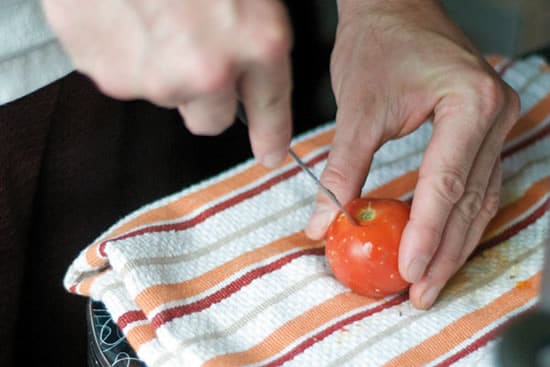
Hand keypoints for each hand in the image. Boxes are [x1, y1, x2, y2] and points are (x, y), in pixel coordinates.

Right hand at [41, 0, 292, 166]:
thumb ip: (254, 29)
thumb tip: (255, 61)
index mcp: (257, 41)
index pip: (270, 111)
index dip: (271, 135)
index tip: (270, 152)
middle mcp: (209, 72)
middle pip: (210, 121)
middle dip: (208, 96)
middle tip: (196, 53)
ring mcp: (153, 79)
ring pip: (166, 95)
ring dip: (164, 67)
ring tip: (154, 14)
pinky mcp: (106, 73)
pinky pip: (124, 77)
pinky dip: (126, 54)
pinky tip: (125, 14)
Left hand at [305, 0, 519, 308]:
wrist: (393, 10)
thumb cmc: (377, 46)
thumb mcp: (356, 111)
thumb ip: (343, 169)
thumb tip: (322, 221)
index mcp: (468, 104)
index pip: (446, 184)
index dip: (426, 234)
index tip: (409, 272)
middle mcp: (494, 114)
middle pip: (470, 201)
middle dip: (444, 252)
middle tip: (422, 293)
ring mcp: (496, 124)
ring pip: (480, 200)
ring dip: (454, 244)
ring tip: (432, 281)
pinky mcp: (483, 131)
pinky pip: (475, 186)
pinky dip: (456, 220)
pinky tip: (441, 246)